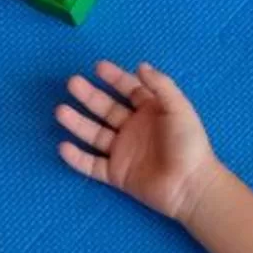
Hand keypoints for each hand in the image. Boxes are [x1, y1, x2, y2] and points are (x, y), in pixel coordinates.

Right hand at [56, 60, 221, 221]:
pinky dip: (77, 158)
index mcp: (151, 114)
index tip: (98, 67)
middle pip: (106, 109)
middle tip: (73, 83)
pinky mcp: (117, 175)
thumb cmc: (189, 145)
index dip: (115, 79)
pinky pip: (92, 165)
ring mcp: (124, 152)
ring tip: (61, 111)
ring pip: (95, 135)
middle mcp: (135, 130)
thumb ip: (161, 86)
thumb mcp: (179, 110)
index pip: (130, 91)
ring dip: (77, 123)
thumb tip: (141, 66)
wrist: (191, 186)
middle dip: (89, 96)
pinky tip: (64, 147)